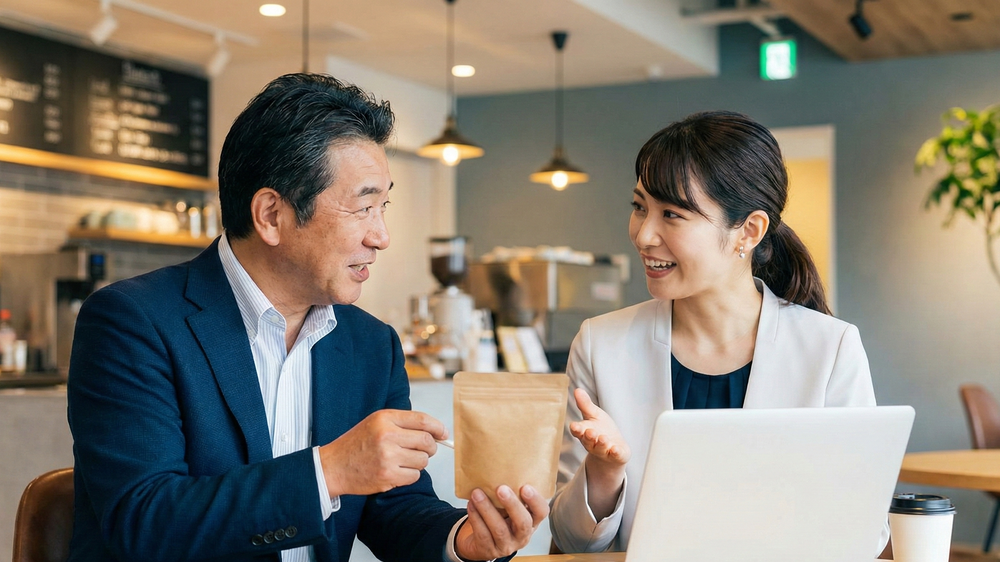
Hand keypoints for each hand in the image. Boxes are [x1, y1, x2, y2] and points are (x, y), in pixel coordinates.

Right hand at [318, 409, 445, 496]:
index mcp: (384, 418)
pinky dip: (409, 475)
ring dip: (418, 462)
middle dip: (430, 447)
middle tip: (422, 450)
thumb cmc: (357, 444)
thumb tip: (435, 431)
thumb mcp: (376, 423)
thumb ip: (402, 423)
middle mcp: (387, 435)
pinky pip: (414, 476)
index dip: (438, 427)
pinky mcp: (388, 476)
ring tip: (401, 460)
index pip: (422, 420)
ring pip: (423, 461)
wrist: (333, 466)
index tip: (443, 433)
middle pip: (427, 441)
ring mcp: (388, 457)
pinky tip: (396, 471)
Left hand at [455, 485, 547, 560]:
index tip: (525, 486)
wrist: (481, 543)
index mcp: (531, 522)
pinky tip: (471, 504)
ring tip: (477, 493)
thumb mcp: (508, 509)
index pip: (541, 512)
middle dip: (512, 505)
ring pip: (499, 529)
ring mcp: (506, 545)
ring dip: (487, 509)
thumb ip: (510, 494)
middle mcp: (522, 536)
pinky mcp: (489, 550)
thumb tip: (499, 468)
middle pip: (523, 523)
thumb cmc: (499, 519)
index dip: (535, 501)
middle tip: (501, 488)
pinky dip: (475, 517)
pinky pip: (483, 534)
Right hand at [570, 388, 630, 471]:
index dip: (576, 429)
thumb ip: (585, 404)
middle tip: (590, 432)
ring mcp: (604, 450)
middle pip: (588, 441)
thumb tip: (577, 389)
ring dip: (601, 444)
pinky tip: (616, 449)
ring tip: (603, 438)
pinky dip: (615, 452)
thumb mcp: (594, 415)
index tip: (574, 426)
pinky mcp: (616, 455)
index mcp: (585, 431)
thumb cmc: (601, 429)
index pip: (578, 431)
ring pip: (600, 448)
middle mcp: (592, 443)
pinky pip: (615, 455)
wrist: (612, 448)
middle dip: (589, 437)